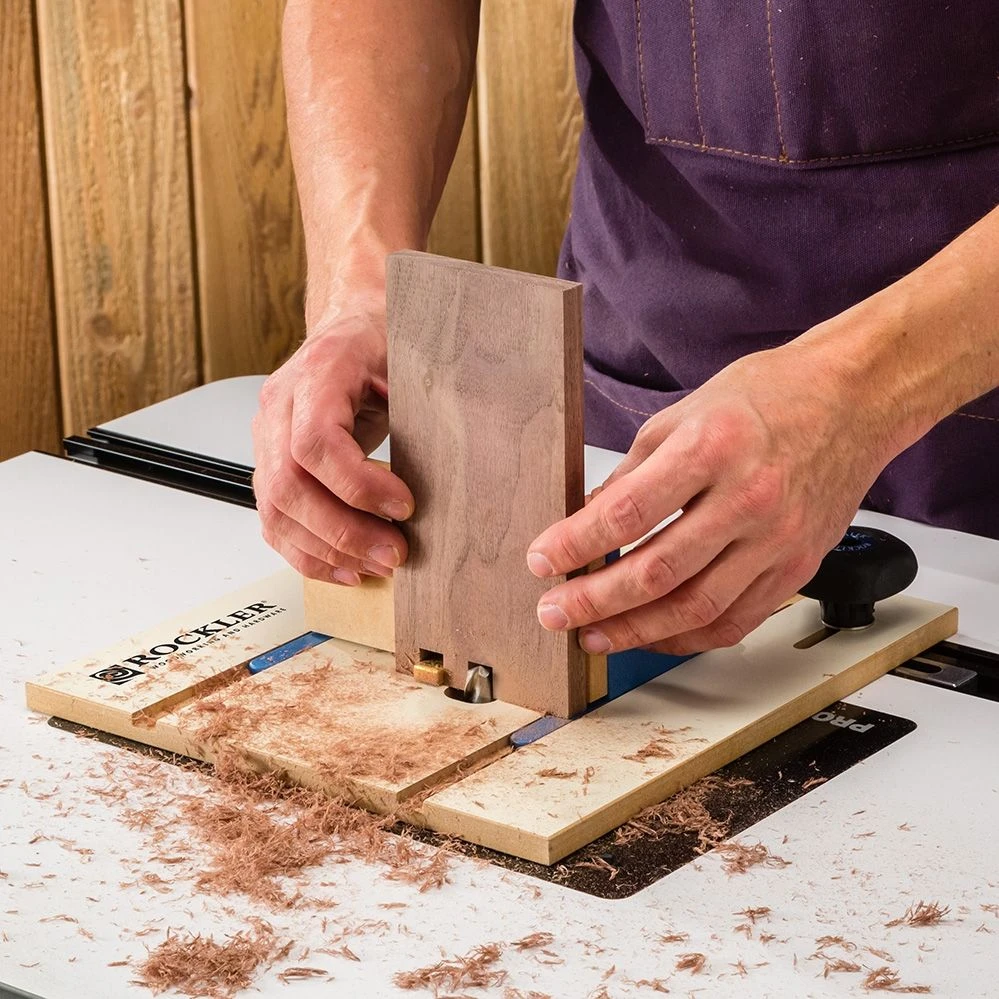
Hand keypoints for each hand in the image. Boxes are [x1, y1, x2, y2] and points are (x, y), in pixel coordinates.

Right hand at [252, 307, 413, 583]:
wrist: (354, 327)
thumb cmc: (384, 343)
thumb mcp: (411, 360)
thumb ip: (425, 405)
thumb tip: (460, 465)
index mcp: (317, 373)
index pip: (315, 442)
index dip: (358, 485)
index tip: (404, 506)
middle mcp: (279, 407)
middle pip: (289, 486)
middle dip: (344, 531)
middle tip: (394, 553)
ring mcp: (266, 439)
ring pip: (276, 512)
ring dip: (328, 550)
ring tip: (376, 566)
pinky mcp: (270, 467)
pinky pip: (274, 522)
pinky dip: (309, 554)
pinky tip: (346, 568)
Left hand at [527, 343, 895, 653]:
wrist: (853, 401)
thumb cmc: (770, 397)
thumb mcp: (683, 414)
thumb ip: (634, 473)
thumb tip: (589, 520)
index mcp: (712, 448)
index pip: (627, 512)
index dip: (576, 544)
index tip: (543, 560)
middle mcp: (747, 499)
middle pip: (657, 571)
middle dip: (594, 600)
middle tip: (555, 612)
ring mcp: (777, 540)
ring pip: (695, 607)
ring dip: (635, 631)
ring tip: (593, 636)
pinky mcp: (796, 568)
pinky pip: (735, 620)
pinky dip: (688, 637)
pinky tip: (653, 636)